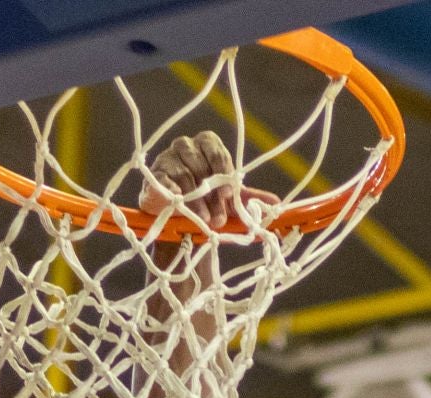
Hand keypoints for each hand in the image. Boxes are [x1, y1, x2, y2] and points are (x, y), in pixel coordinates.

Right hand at [140, 130, 278, 231]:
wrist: (176, 219)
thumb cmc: (204, 203)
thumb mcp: (228, 201)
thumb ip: (248, 199)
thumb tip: (277, 203)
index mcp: (207, 145)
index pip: (216, 151)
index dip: (223, 172)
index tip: (228, 194)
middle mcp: (186, 146)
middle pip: (199, 164)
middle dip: (211, 193)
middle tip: (218, 218)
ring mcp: (167, 158)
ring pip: (183, 173)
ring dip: (195, 199)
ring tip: (203, 220)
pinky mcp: (153, 175)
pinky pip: (164, 180)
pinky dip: (173, 192)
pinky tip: (180, 204)